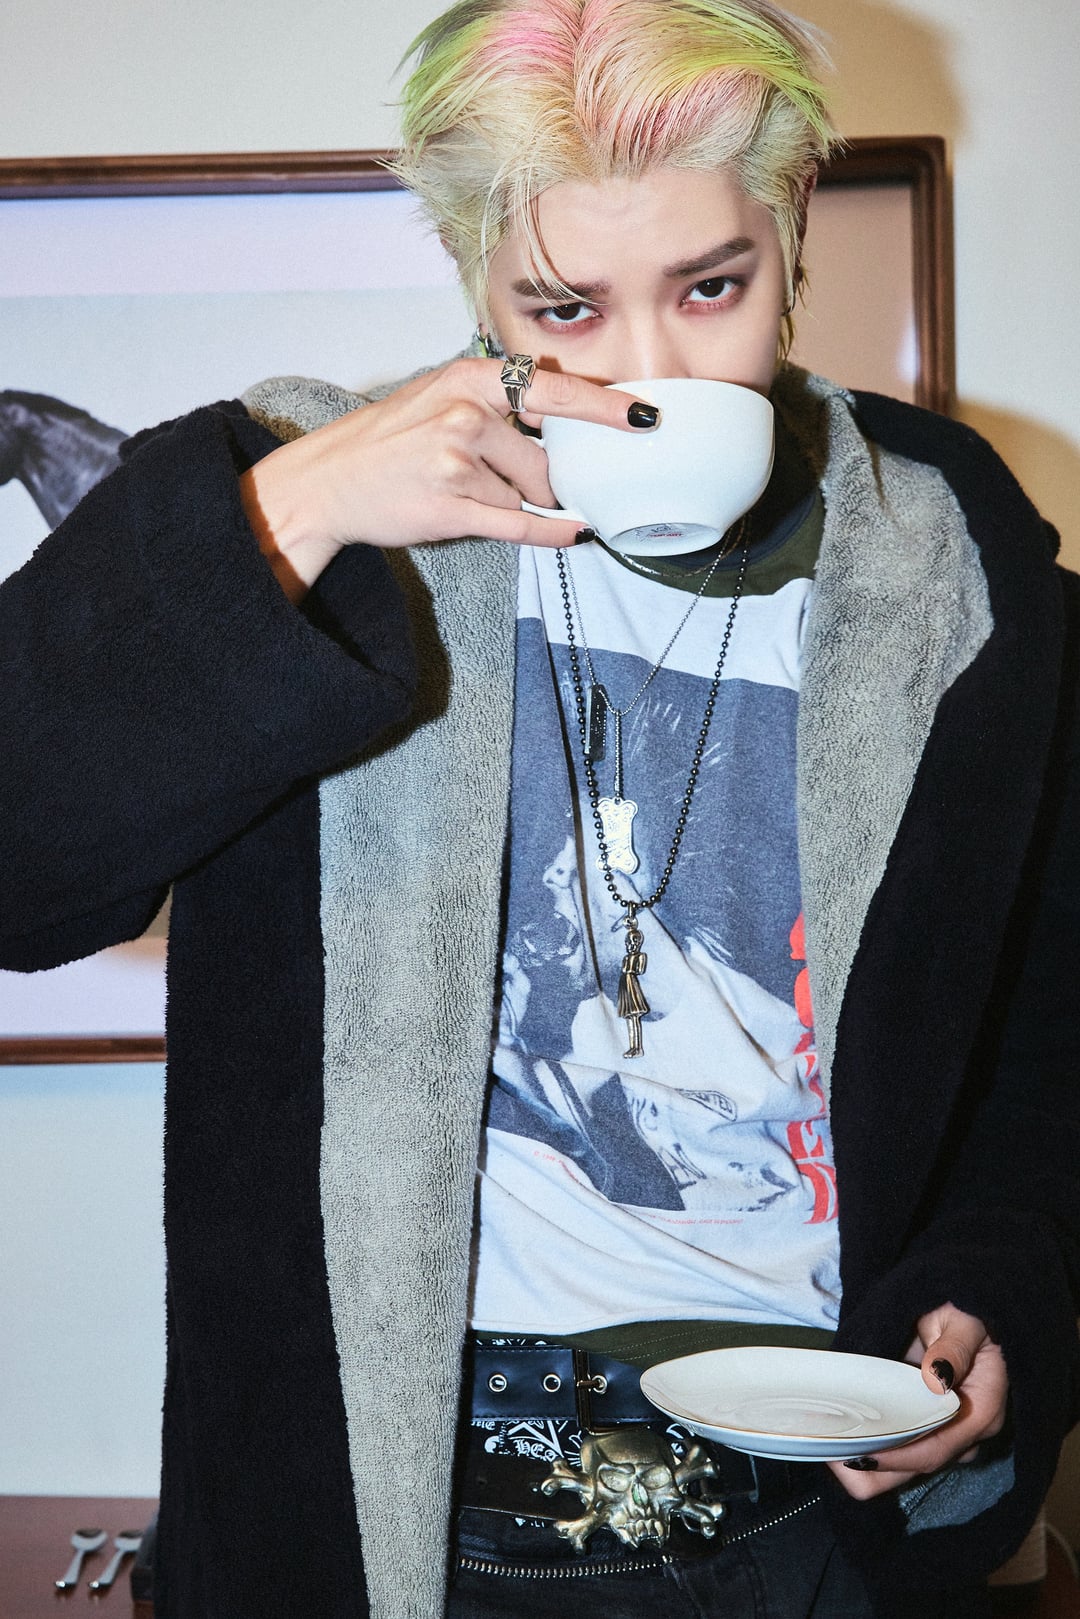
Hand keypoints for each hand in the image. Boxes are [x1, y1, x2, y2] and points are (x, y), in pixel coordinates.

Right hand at [239, 357, 656, 598]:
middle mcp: (466, 414)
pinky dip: (551, 531)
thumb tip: (562, 415)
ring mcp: (459, 462)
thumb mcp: (439, 395)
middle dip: (542, 479)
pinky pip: (521, 525)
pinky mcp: (453, 508)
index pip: (552, 390)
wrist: (328, 481)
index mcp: (468, 379)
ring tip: (464, 493)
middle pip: (545, 459)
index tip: (644, 416)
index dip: (603, 406)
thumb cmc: (389, 441)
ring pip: (528, 494)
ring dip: (512, 502)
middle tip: (511, 480)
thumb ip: (496, 399)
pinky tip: (574, 532)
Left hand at [828, 1303, 1007, 1499]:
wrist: (960, 1305)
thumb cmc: (964, 1311)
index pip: (937, 1447)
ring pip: (910, 1467)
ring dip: (873, 1466)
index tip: (861, 1451)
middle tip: (833, 1454)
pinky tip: (843, 1444)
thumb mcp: (962, 1320)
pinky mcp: (930, 1427)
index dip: (899, 1455)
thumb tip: (937, 1379)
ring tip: (831, 1451)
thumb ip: (953, 1348)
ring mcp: (949, 1433)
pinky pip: (903, 1451)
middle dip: (878, 1468)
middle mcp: (968, 1432)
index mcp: (983, 1411)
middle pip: (920, 1465)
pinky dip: (875, 1452)